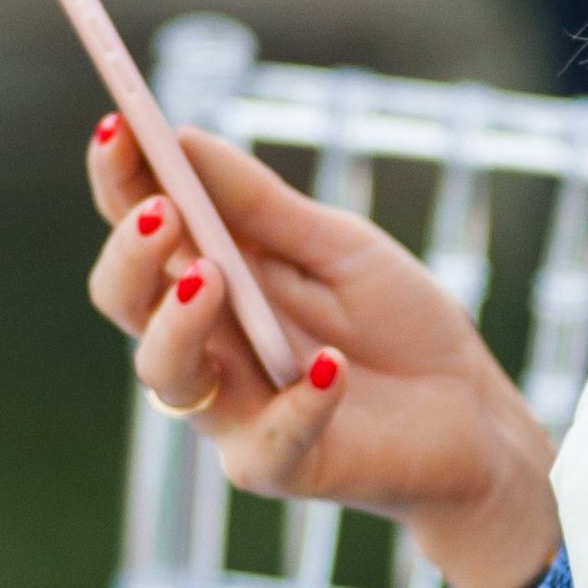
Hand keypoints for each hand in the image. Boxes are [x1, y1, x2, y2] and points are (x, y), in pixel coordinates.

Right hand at [85, 114, 558, 587]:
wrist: (470, 410)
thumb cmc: (396, 321)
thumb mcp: (338, 245)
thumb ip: (262, 205)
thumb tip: (183, 137)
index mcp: (210, 278)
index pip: (140, 227)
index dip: (117, 179)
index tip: (116, 123)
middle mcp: (205, 343)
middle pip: (127, 302)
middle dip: (131, 256)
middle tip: (162, 213)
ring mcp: (233, 409)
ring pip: (167, 376)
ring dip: (180, 323)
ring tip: (214, 277)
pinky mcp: (278, 464)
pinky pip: (265, 443)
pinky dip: (299, 403)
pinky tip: (333, 368)